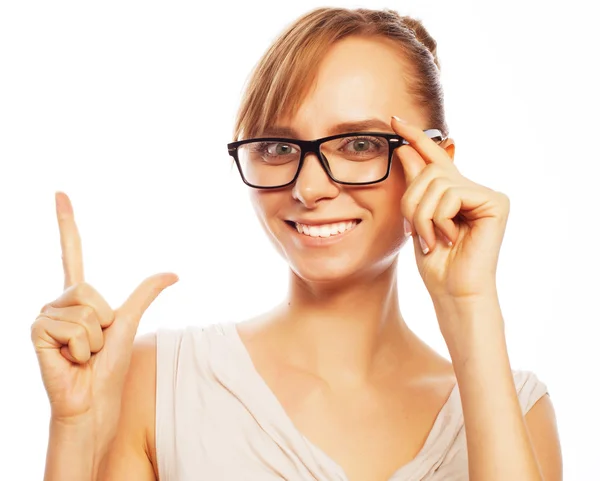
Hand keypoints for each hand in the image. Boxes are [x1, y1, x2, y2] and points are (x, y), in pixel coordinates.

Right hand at [31, 192, 177, 421]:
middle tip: (93, 345)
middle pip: (88, 290)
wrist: (95, 398)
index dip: (66, 224)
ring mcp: (45, 316)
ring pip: (81, 310)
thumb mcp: (130, 322)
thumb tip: (174, 273)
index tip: (60, 193)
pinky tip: (70, 360)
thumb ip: (146, 294)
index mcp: (79, 297)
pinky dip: (81, 348)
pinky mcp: (36, 332)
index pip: (71, 252)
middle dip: (102, 321)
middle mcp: (58, 302)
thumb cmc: (110, 365)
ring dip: (93, 338)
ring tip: (83, 354)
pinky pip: (69, 326)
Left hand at [392, 116, 508, 300]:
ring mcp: (485, 194)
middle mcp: (472, 188)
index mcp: (454, 191)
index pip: (433, 156)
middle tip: (416, 233)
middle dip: (411, 203)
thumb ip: (416, 185)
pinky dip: (440, 219)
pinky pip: (451, 195)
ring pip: (436, 183)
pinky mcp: (495, 202)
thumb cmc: (435, 261)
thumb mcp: (416, 218)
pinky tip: (450, 238)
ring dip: (423, 216)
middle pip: (428, 171)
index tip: (393, 120)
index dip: (414, 137)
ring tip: (433, 238)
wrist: (453, 291)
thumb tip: (405, 149)